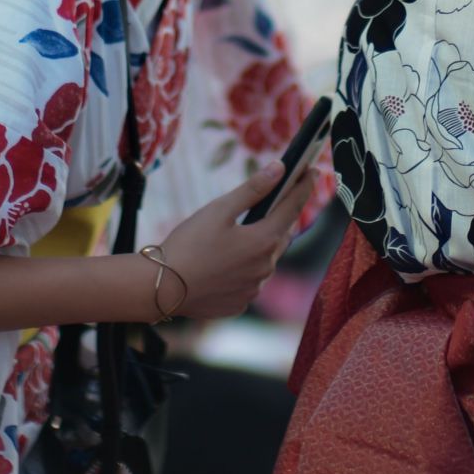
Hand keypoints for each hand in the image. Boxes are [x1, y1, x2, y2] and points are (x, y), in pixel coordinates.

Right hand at [156, 160, 316, 319]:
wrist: (161, 289)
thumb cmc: (189, 244)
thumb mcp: (220, 210)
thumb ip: (253, 189)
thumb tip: (280, 168)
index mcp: (265, 240)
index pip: (293, 207)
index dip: (304, 186)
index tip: (313, 171)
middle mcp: (266, 267)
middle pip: (281, 235)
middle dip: (279, 218)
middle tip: (271, 204)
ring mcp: (254, 289)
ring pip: (265, 260)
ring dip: (260, 246)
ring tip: (240, 236)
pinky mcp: (239, 304)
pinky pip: (249, 281)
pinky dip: (244, 269)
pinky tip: (225, 264)